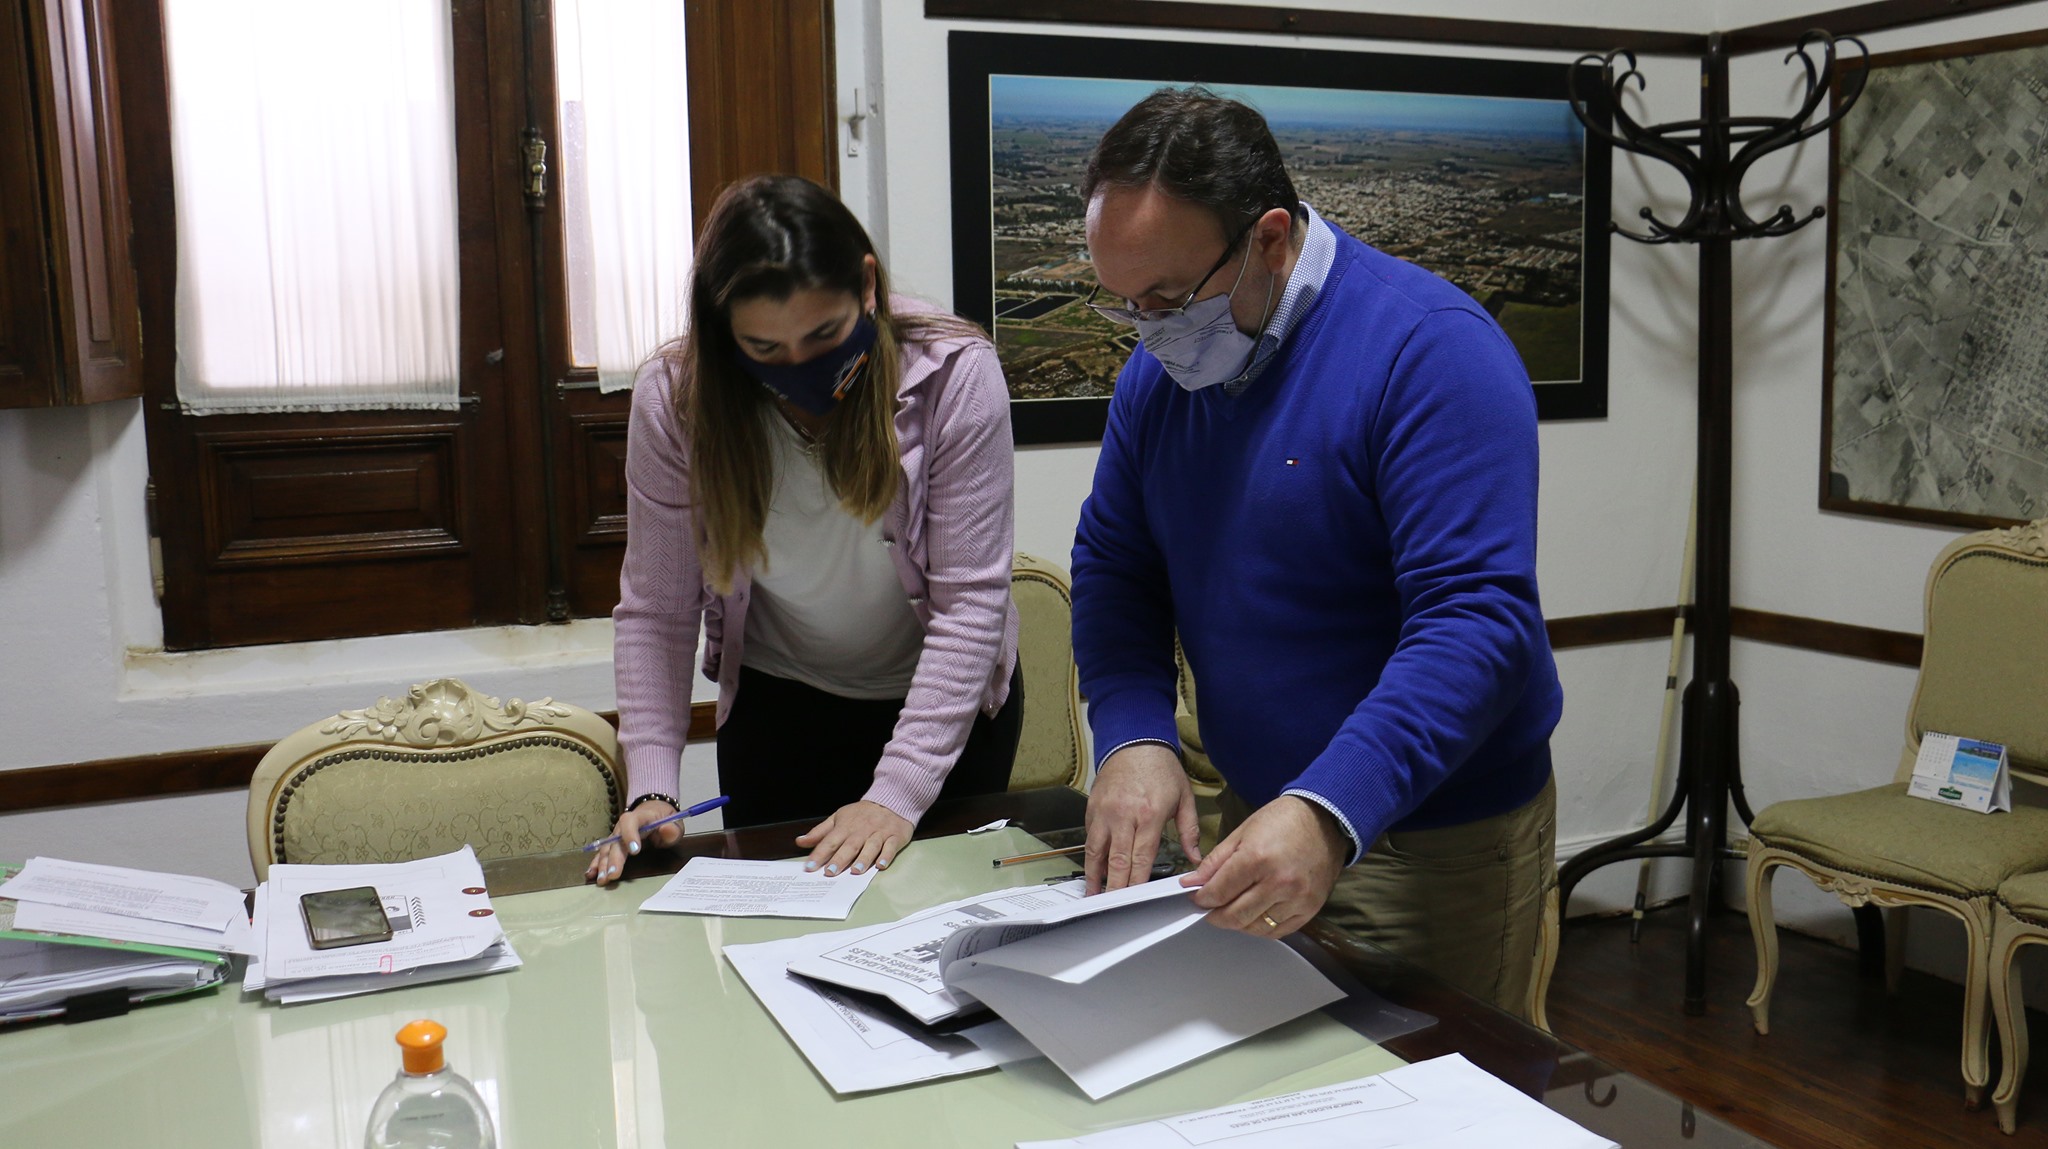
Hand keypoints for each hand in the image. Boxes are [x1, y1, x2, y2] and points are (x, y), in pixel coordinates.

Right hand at [584, 800, 682, 886]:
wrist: (653, 811)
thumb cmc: (664, 819)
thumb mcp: (674, 822)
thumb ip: (671, 829)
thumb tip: (666, 829)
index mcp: (640, 817)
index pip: (630, 822)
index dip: (630, 835)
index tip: (634, 852)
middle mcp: (623, 826)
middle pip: (616, 841)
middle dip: (614, 858)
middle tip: (613, 874)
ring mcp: (616, 835)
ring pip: (607, 849)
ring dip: (603, 864)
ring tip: (602, 879)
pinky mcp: (613, 844)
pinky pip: (602, 853)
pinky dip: (596, 863)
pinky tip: (591, 874)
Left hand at [795, 801, 912, 875]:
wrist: (891, 801)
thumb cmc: (861, 814)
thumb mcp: (838, 818)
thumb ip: (820, 832)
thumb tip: (800, 841)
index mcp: (846, 826)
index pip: (830, 841)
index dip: (819, 853)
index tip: (810, 866)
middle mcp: (861, 831)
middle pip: (850, 846)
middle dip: (840, 859)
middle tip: (830, 872)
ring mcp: (879, 833)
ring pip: (871, 846)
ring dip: (863, 858)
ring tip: (855, 871)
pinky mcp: (895, 837)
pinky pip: (891, 847)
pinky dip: (886, 855)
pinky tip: (881, 865)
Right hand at [1084, 743, 1202, 894]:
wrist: (1136, 741)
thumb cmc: (1162, 769)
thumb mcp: (1184, 798)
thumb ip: (1190, 831)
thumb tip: (1196, 859)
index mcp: (1148, 815)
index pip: (1141, 858)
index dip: (1135, 882)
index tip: (1133, 899)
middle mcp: (1123, 815)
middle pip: (1116, 860)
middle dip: (1114, 886)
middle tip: (1111, 905)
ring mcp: (1105, 811)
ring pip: (1096, 850)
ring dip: (1095, 875)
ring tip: (1094, 894)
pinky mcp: (1093, 807)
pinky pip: (1089, 836)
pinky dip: (1090, 855)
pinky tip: (1092, 869)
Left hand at [1181, 795, 1347, 937]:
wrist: (1324, 819)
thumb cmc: (1283, 821)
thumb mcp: (1242, 832)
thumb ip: (1215, 861)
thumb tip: (1193, 883)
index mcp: (1257, 858)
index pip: (1219, 892)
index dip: (1202, 899)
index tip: (1197, 898)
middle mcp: (1279, 882)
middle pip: (1235, 916)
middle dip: (1215, 915)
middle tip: (1210, 908)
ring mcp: (1297, 898)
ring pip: (1255, 927)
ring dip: (1238, 922)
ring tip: (1232, 909)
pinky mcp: (1310, 908)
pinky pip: (1278, 931)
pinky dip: (1261, 927)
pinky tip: (1254, 915)